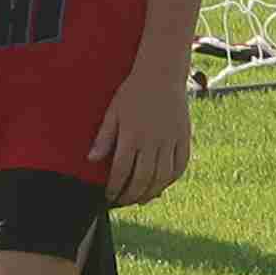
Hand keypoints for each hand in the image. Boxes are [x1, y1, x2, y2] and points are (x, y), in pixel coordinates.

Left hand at [90, 60, 195, 206]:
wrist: (162, 74)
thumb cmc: (133, 92)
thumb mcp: (113, 112)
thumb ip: (104, 137)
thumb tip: (91, 159)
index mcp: (132, 135)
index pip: (121, 171)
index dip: (114, 188)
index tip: (109, 196)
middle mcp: (152, 141)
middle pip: (142, 179)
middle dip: (131, 195)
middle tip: (123, 201)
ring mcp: (170, 140)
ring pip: (161, 177)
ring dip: (150, 193)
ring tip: (141, 199)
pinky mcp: (184, 138)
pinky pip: (180, 165)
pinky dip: (171, 179)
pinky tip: (162, 185)